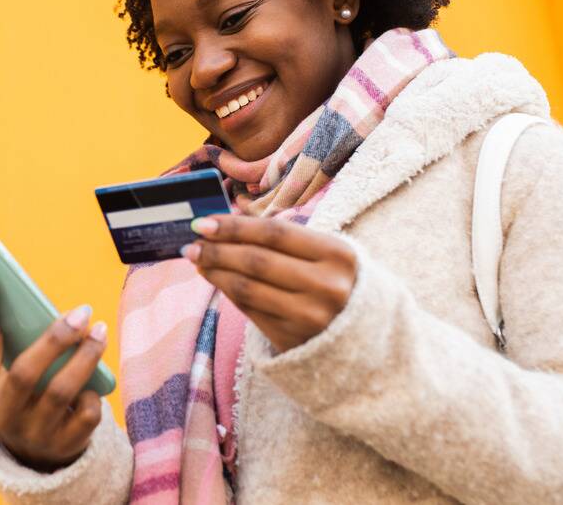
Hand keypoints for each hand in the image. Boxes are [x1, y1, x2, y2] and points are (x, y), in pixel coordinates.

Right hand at [0, 264, 106, 471]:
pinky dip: (92, 394)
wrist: (33, 455)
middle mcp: (4, 413)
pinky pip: (85, 414)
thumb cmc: (10, 395)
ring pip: (61, 391)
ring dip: (85, 358)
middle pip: (26, 373)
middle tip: (81, 311)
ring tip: (98, 332)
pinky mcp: (64, 445)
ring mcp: (34, 433)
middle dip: (56, 339)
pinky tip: (94, 382)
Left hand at [181, 213, 357, 351]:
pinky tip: (215, 279)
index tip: (204, 221)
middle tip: (192, 241)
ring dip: (215, 272)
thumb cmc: (340, 283)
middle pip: (257, 261)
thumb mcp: (329, 255)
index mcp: (338, 255)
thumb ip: (287, 240)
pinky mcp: (294, 340)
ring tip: (197, 259)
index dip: (235, 226)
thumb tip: (228, 225)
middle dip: (218, 249)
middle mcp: (327, 286)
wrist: (371, 339)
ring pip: (248, 288)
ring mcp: (310, 316)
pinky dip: (228, 292)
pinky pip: (251, 311)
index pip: (275, 233)